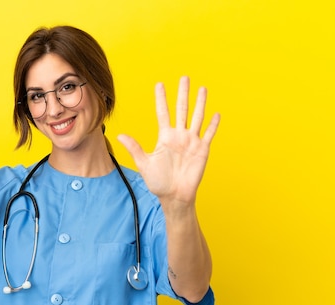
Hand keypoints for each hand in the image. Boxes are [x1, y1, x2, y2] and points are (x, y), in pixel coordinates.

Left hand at [117, 77, 219, 209]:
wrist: (174, 196)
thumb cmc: (158, 182)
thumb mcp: (144, 164)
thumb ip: (135, 148)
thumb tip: (119, 136)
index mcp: (165, 137)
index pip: (163, 113)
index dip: (161, 99)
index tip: (160, 84)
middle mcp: (179, 136)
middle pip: (182, 109)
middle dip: (183, 93)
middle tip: (184, 77)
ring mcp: (191, 142)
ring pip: (197, 117)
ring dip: (200, 103)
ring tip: (202, 88)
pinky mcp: (202, 150)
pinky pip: (208, 134)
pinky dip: (212, 124)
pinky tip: (215, 113)